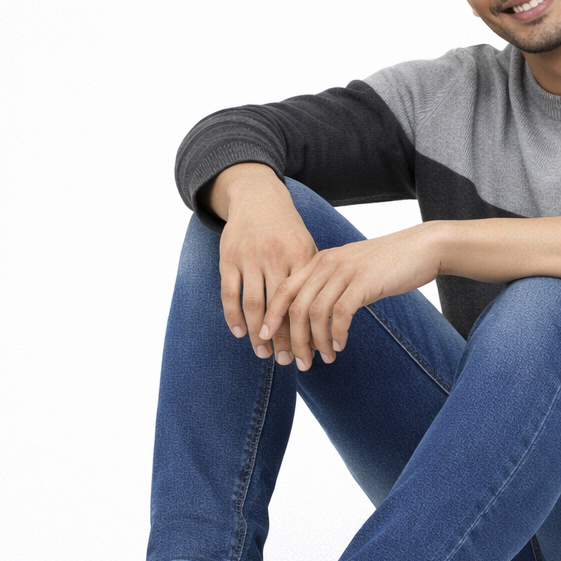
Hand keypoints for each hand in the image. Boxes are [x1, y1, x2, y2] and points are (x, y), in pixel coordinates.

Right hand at [209, 164, 318, 361]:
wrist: (257, 198)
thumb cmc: (287, 231)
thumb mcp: (308, 248)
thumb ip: (316, 279)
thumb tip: (332, 320)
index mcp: (301, 255)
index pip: (306, 300)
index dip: (310, 329)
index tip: (314, 352)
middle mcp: (276, 256)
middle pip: (282, 307)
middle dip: (286, 339)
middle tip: (290, 362)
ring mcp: (250, 257)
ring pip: (255, 304)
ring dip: (259, 334)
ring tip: (265, 354)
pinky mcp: (228, 258)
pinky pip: (229, 294)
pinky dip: (233, 317)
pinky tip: (241, 334)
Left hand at [260, 224, 441, 369]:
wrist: (422, 247)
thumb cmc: (388, 264)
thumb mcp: (351, 272)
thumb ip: (331, 287)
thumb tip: (316, 319)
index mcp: (319, 261)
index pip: (284, 290)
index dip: (272, 316)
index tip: (267, 340)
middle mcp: (326, 264)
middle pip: (295, 307)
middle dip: (293, 340)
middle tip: (298, 362)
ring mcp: (345, 271)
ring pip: (316, 313)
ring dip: (316, 342)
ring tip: (325, 359)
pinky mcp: (364, 281)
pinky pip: (341, 313)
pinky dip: (337, 333)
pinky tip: (340, 346)